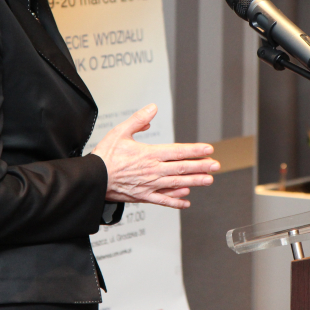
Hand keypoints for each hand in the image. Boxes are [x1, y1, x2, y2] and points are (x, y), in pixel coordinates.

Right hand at [92, 104, 217, 208]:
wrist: (92, 179)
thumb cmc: (105, 156)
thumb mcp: (120, 131)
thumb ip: (139, 120)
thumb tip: (153, 108)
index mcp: (150, 154)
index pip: (178, 151)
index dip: (195, 150)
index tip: (209, 149)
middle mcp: (153, 170)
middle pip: (182, 168)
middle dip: (201, 166)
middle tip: (216, 165)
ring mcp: (150, 185)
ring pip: (177, 184)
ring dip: (195, 182)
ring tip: (209, 180)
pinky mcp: (143, 196)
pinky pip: (163, 200)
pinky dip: (176, 201)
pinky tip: (186, 201)